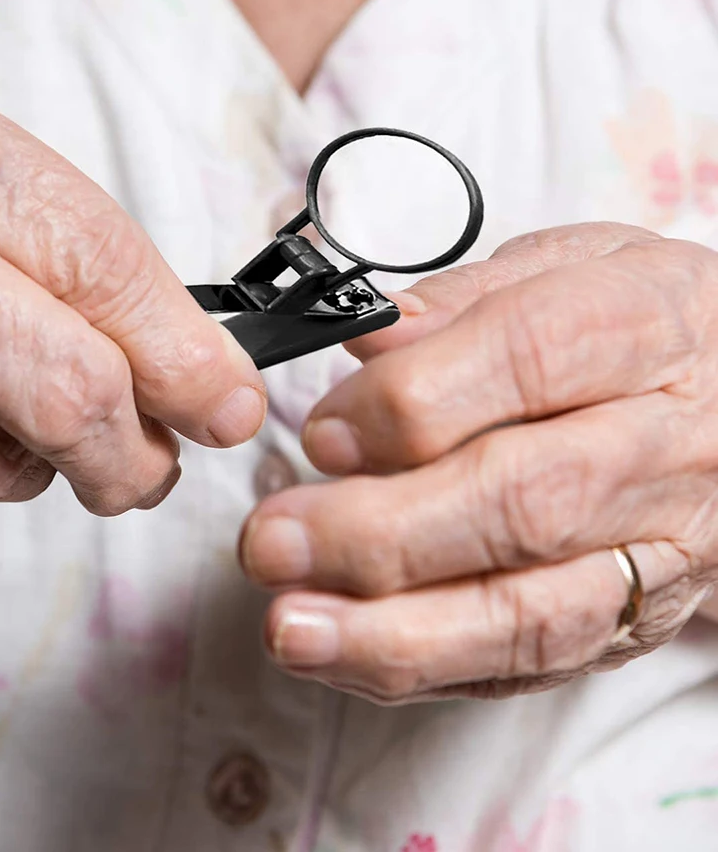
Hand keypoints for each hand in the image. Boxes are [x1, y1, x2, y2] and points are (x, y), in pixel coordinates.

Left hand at [239, 223, 717, 702]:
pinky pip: (532, 663)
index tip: (322, 433)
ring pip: (531, 609)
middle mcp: (662, 445)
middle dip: (379, 531)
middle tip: (273, 540)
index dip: (412, 403)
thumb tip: (371, 340)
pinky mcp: (634, 620)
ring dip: (395, 632)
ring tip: (291, 629)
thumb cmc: (636, 323)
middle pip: (521, 501)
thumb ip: (465, 301)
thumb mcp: (570, 265)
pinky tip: (344, 656)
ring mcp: (656, 548)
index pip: (526, 361)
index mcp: (644, 327)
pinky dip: (428, 669)